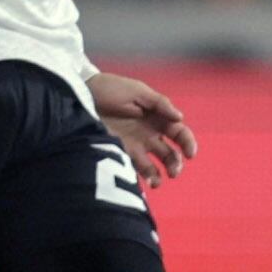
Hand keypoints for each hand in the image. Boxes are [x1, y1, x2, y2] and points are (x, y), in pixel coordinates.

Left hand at [88, 71, 197, 187]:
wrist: (82, 95)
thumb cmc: (111, 89)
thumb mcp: (137, 91)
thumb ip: (159, 104)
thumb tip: (180, 118)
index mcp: (158, 118)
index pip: (179, 133)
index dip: (188, 144)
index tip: (190, 154)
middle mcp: (149, 134)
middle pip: (170, 154)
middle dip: (175, 164)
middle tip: (173, 171)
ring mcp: (135, 146)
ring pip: (154, 166)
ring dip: (159, 177)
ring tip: (156, 182)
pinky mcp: (119, 153)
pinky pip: (133, 170)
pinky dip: (140, 178)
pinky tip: (142, 182)